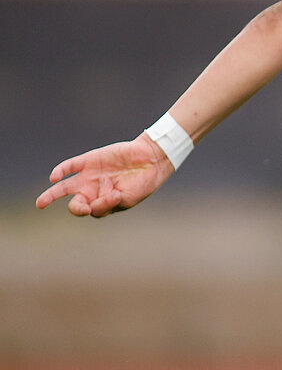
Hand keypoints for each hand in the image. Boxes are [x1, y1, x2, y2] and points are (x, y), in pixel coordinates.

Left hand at [36, 135, 175, 217]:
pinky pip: (70, 167)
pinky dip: (60, 171)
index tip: (114, 198)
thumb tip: (91, 205)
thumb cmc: (143, 182)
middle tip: (84, 206)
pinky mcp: (88, 160)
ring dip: (51, 195)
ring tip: (40, 204)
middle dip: (77, 208)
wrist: (152, 158)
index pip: (91, 211)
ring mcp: (89, 176)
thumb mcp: (128, 198)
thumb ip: (108, 204)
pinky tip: (54, 177)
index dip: (98, 207)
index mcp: (104, 202)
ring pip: (64, 187)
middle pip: (75, 203)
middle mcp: (93, 191)